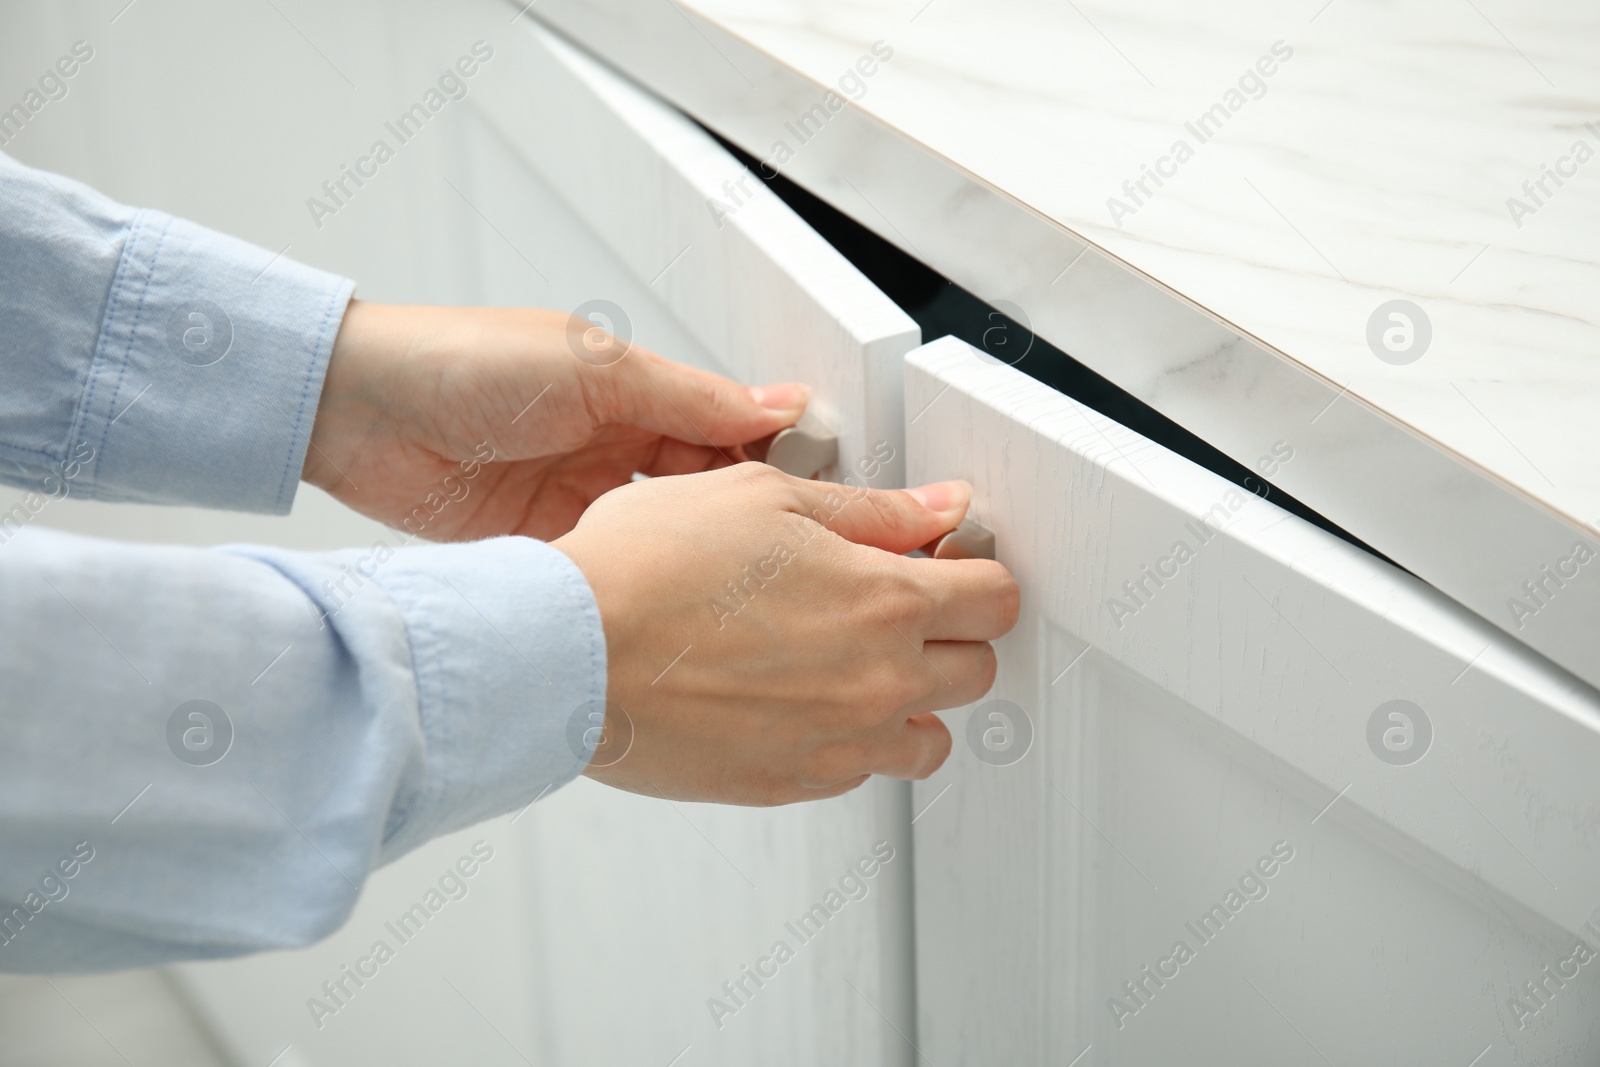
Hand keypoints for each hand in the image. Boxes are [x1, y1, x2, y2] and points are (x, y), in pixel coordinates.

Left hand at [302, 300, 809, 540]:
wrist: (358, 412)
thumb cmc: (462, 361)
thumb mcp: (596, 368)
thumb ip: (688, 397)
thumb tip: (775, 404)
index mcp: (631, 394)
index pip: (723, 431)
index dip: (767, 460)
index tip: (811, 493)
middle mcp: (610, 448)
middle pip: (700, 491)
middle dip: (738, 518)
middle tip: (777, 551)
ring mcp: (577, 502)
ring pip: (659, 537)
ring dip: (690, 554)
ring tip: (732, 582)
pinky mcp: (543, 548)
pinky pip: (608, 569)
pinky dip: (635, 582)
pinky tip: (664, 597)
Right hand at [552, 465, 1020, 805]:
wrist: (568, 654)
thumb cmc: (647, 568)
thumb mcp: (766, 498)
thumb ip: (872, 510)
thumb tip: (937, 508)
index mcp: (883, 601)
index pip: (997, 599)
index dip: (979, 574)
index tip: (953, 566)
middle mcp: (876, 682)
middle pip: (979, 671)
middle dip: (953, 635)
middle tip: (900, 608)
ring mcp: (836, 744)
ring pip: (929, 740)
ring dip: (912, 701)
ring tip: (855, 665)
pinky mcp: (788, 785)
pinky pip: (857, 772)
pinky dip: (847, 740)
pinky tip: (799, 701)